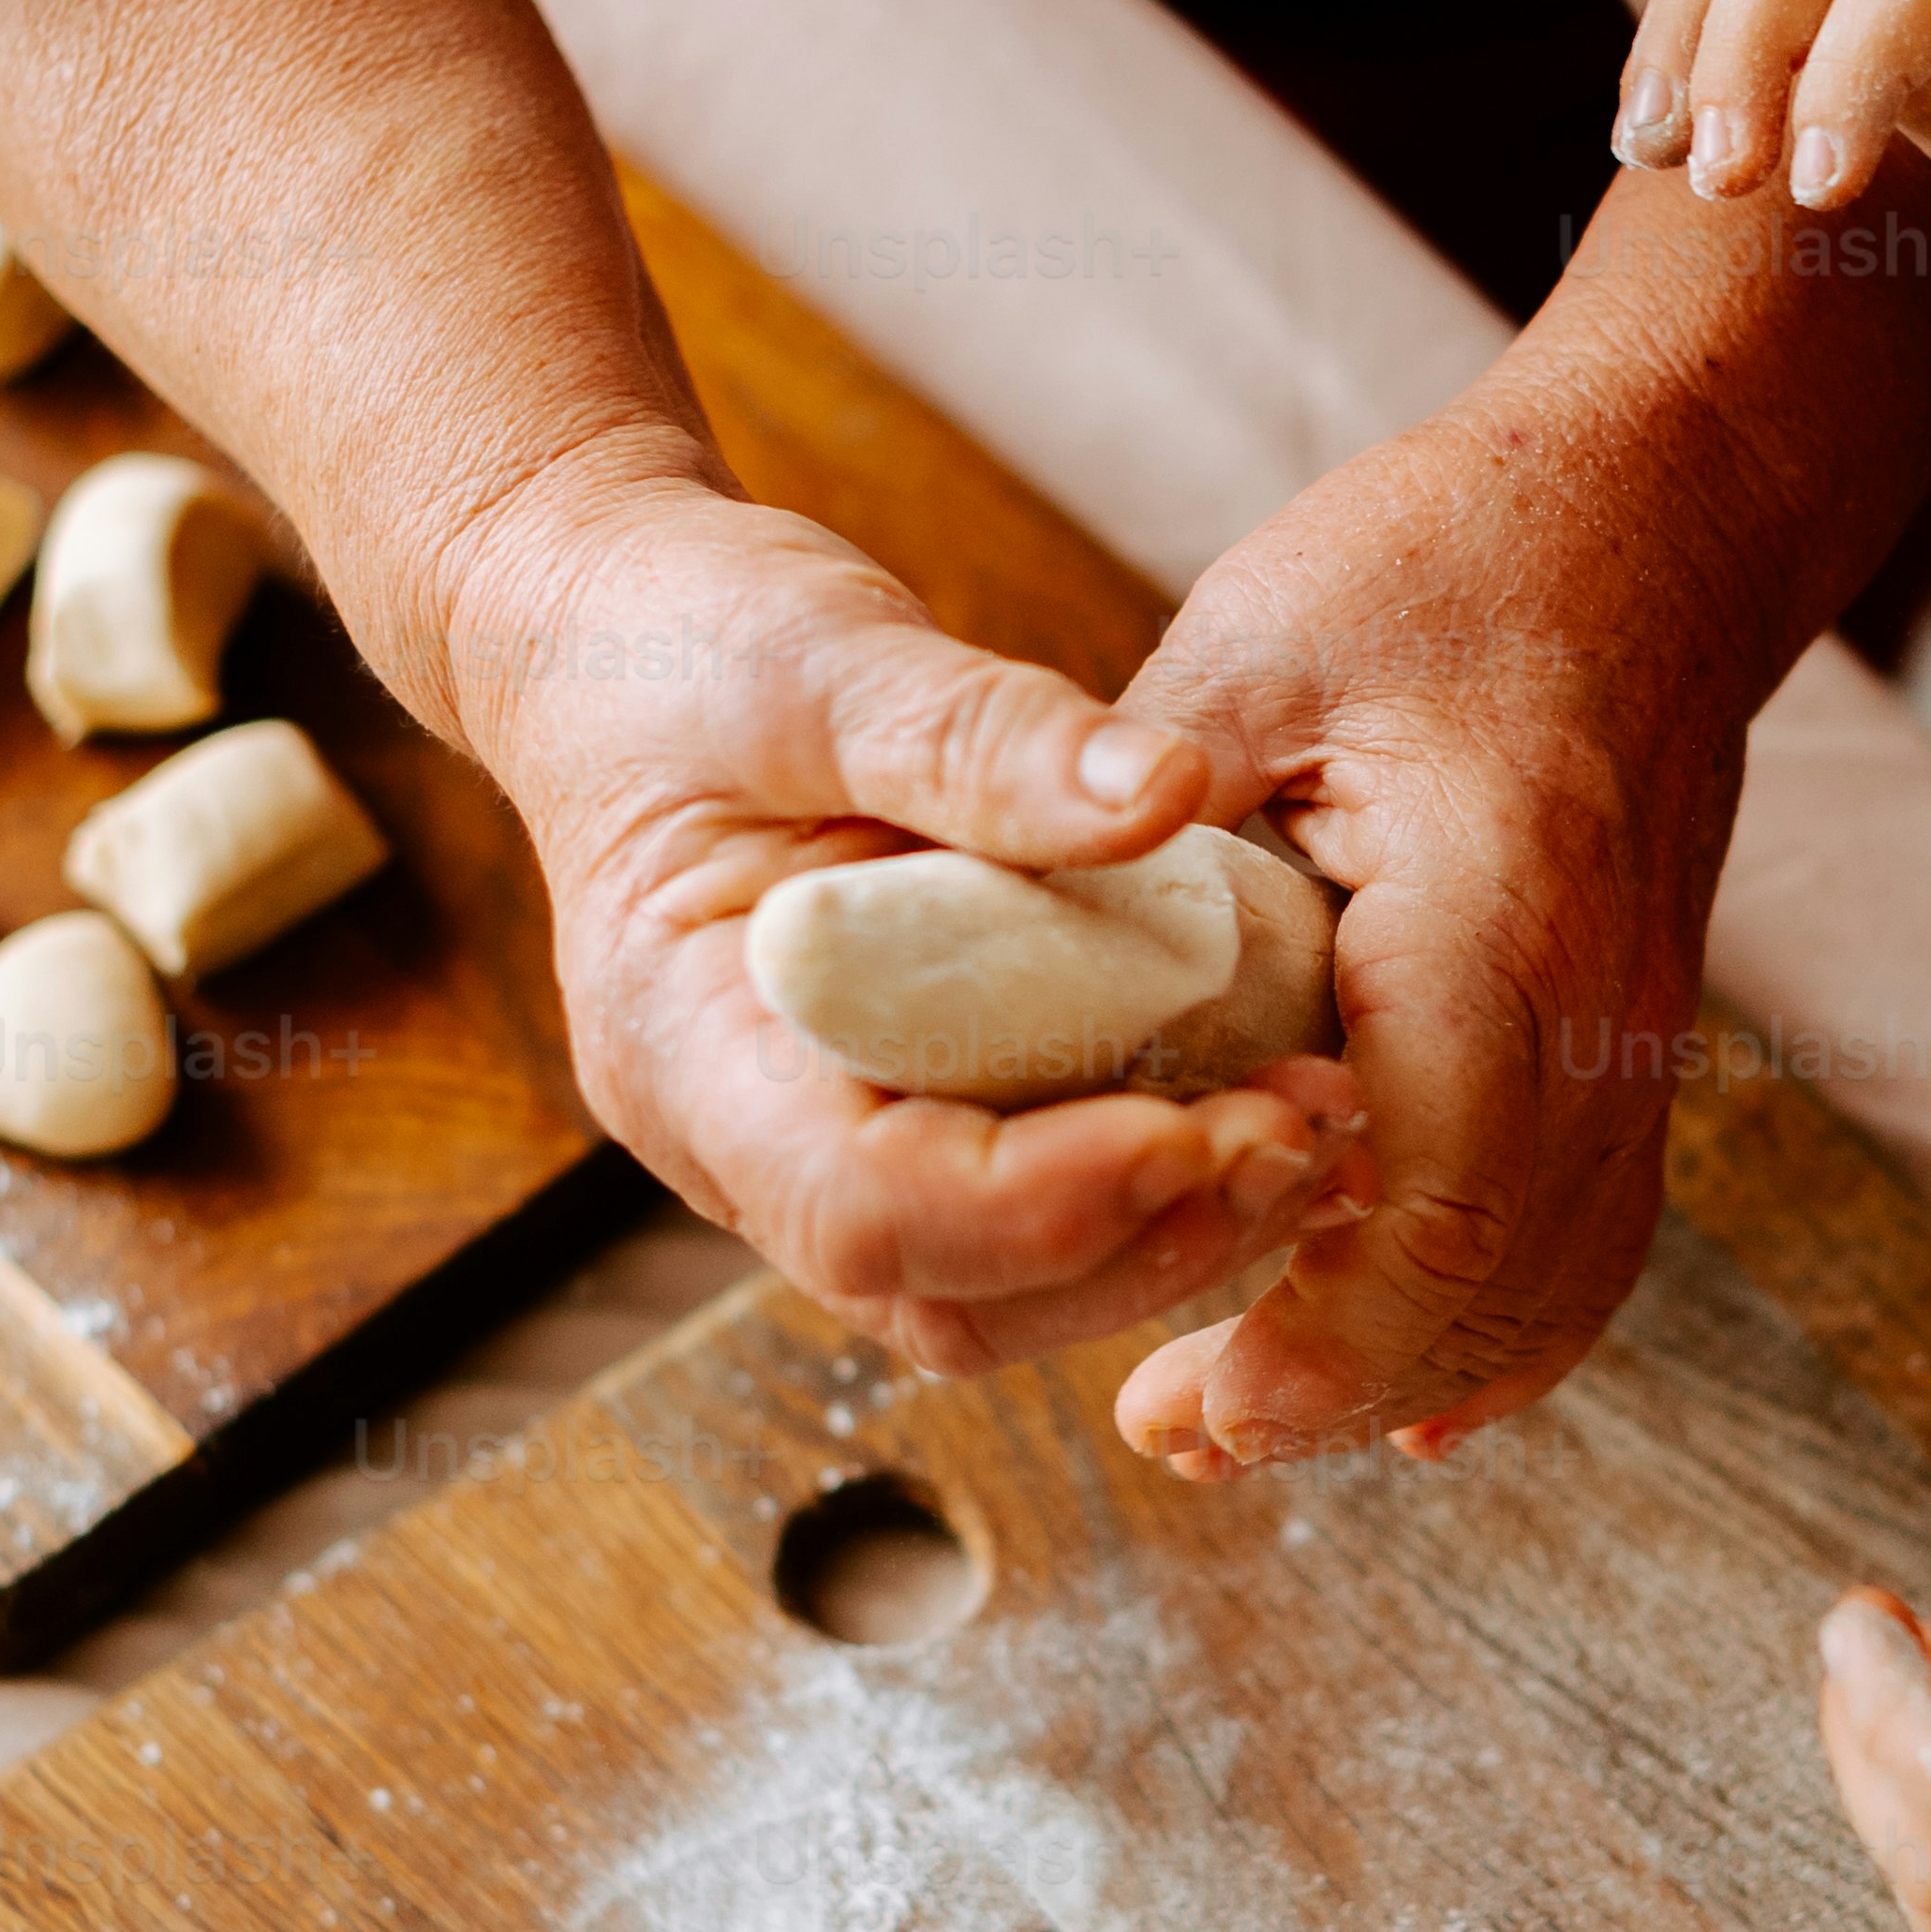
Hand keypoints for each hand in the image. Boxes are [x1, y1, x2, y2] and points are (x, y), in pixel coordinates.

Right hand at [456, 463, 1371, 1373]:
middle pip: (948, 1294)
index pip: (865, 1208)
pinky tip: (1261, 1101)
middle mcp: (739, 1138)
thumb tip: (1170, 788)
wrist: (617, 637)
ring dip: (1168, 1235)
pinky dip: (1151, 1184)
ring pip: (1003, 1291)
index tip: (1202, 1128)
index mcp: (686, 1042)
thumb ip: (984, 732)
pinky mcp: (895, 1117)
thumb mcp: (824, 653)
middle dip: (1140, 1240)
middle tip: (1305, 1138)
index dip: (1043, 1199)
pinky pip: (1026, 1215)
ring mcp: (815, 1146)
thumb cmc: (684, 642)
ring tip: (1312, 1127)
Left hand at [1101, 389, 1747, 1477]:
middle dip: (1332, 1389)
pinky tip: (1396, 1397)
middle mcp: (1598, 1010)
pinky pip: (1588, 1238)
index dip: (1321, 1333)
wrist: (1654, 522)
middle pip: (1494, 1283)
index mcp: (1495, 919)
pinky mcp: (1632, 1048)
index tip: (1190, 1396)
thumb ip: (1137, 817)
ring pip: (1550, 1284)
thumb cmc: (1450, 563)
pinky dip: (1495, 1333)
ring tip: (1239, 1419)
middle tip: (1171, 1429)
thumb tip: (991, 952)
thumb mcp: (1256, 645)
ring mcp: (1638, 1041)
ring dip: (1401, 1377)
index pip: (1436, 1197)